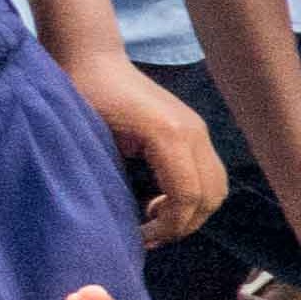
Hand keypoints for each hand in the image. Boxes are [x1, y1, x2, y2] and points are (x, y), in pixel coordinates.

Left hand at [71, 48, 225, 242]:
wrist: (92, 62)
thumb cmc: (83, 99)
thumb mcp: (92, 142)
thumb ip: (117, 179)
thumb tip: (130, 219)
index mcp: (171, 135)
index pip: (188, 196)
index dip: (168, 226)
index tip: (139, 237)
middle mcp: (195, 132)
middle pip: (211, 196)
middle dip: (184, 224)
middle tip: (149, 235)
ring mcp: (199, 130)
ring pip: (217, 187)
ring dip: (192, 211)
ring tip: (156, 217)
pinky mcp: (195, 130)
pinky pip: (209, 174)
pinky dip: (193, 195)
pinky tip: (161, 197)